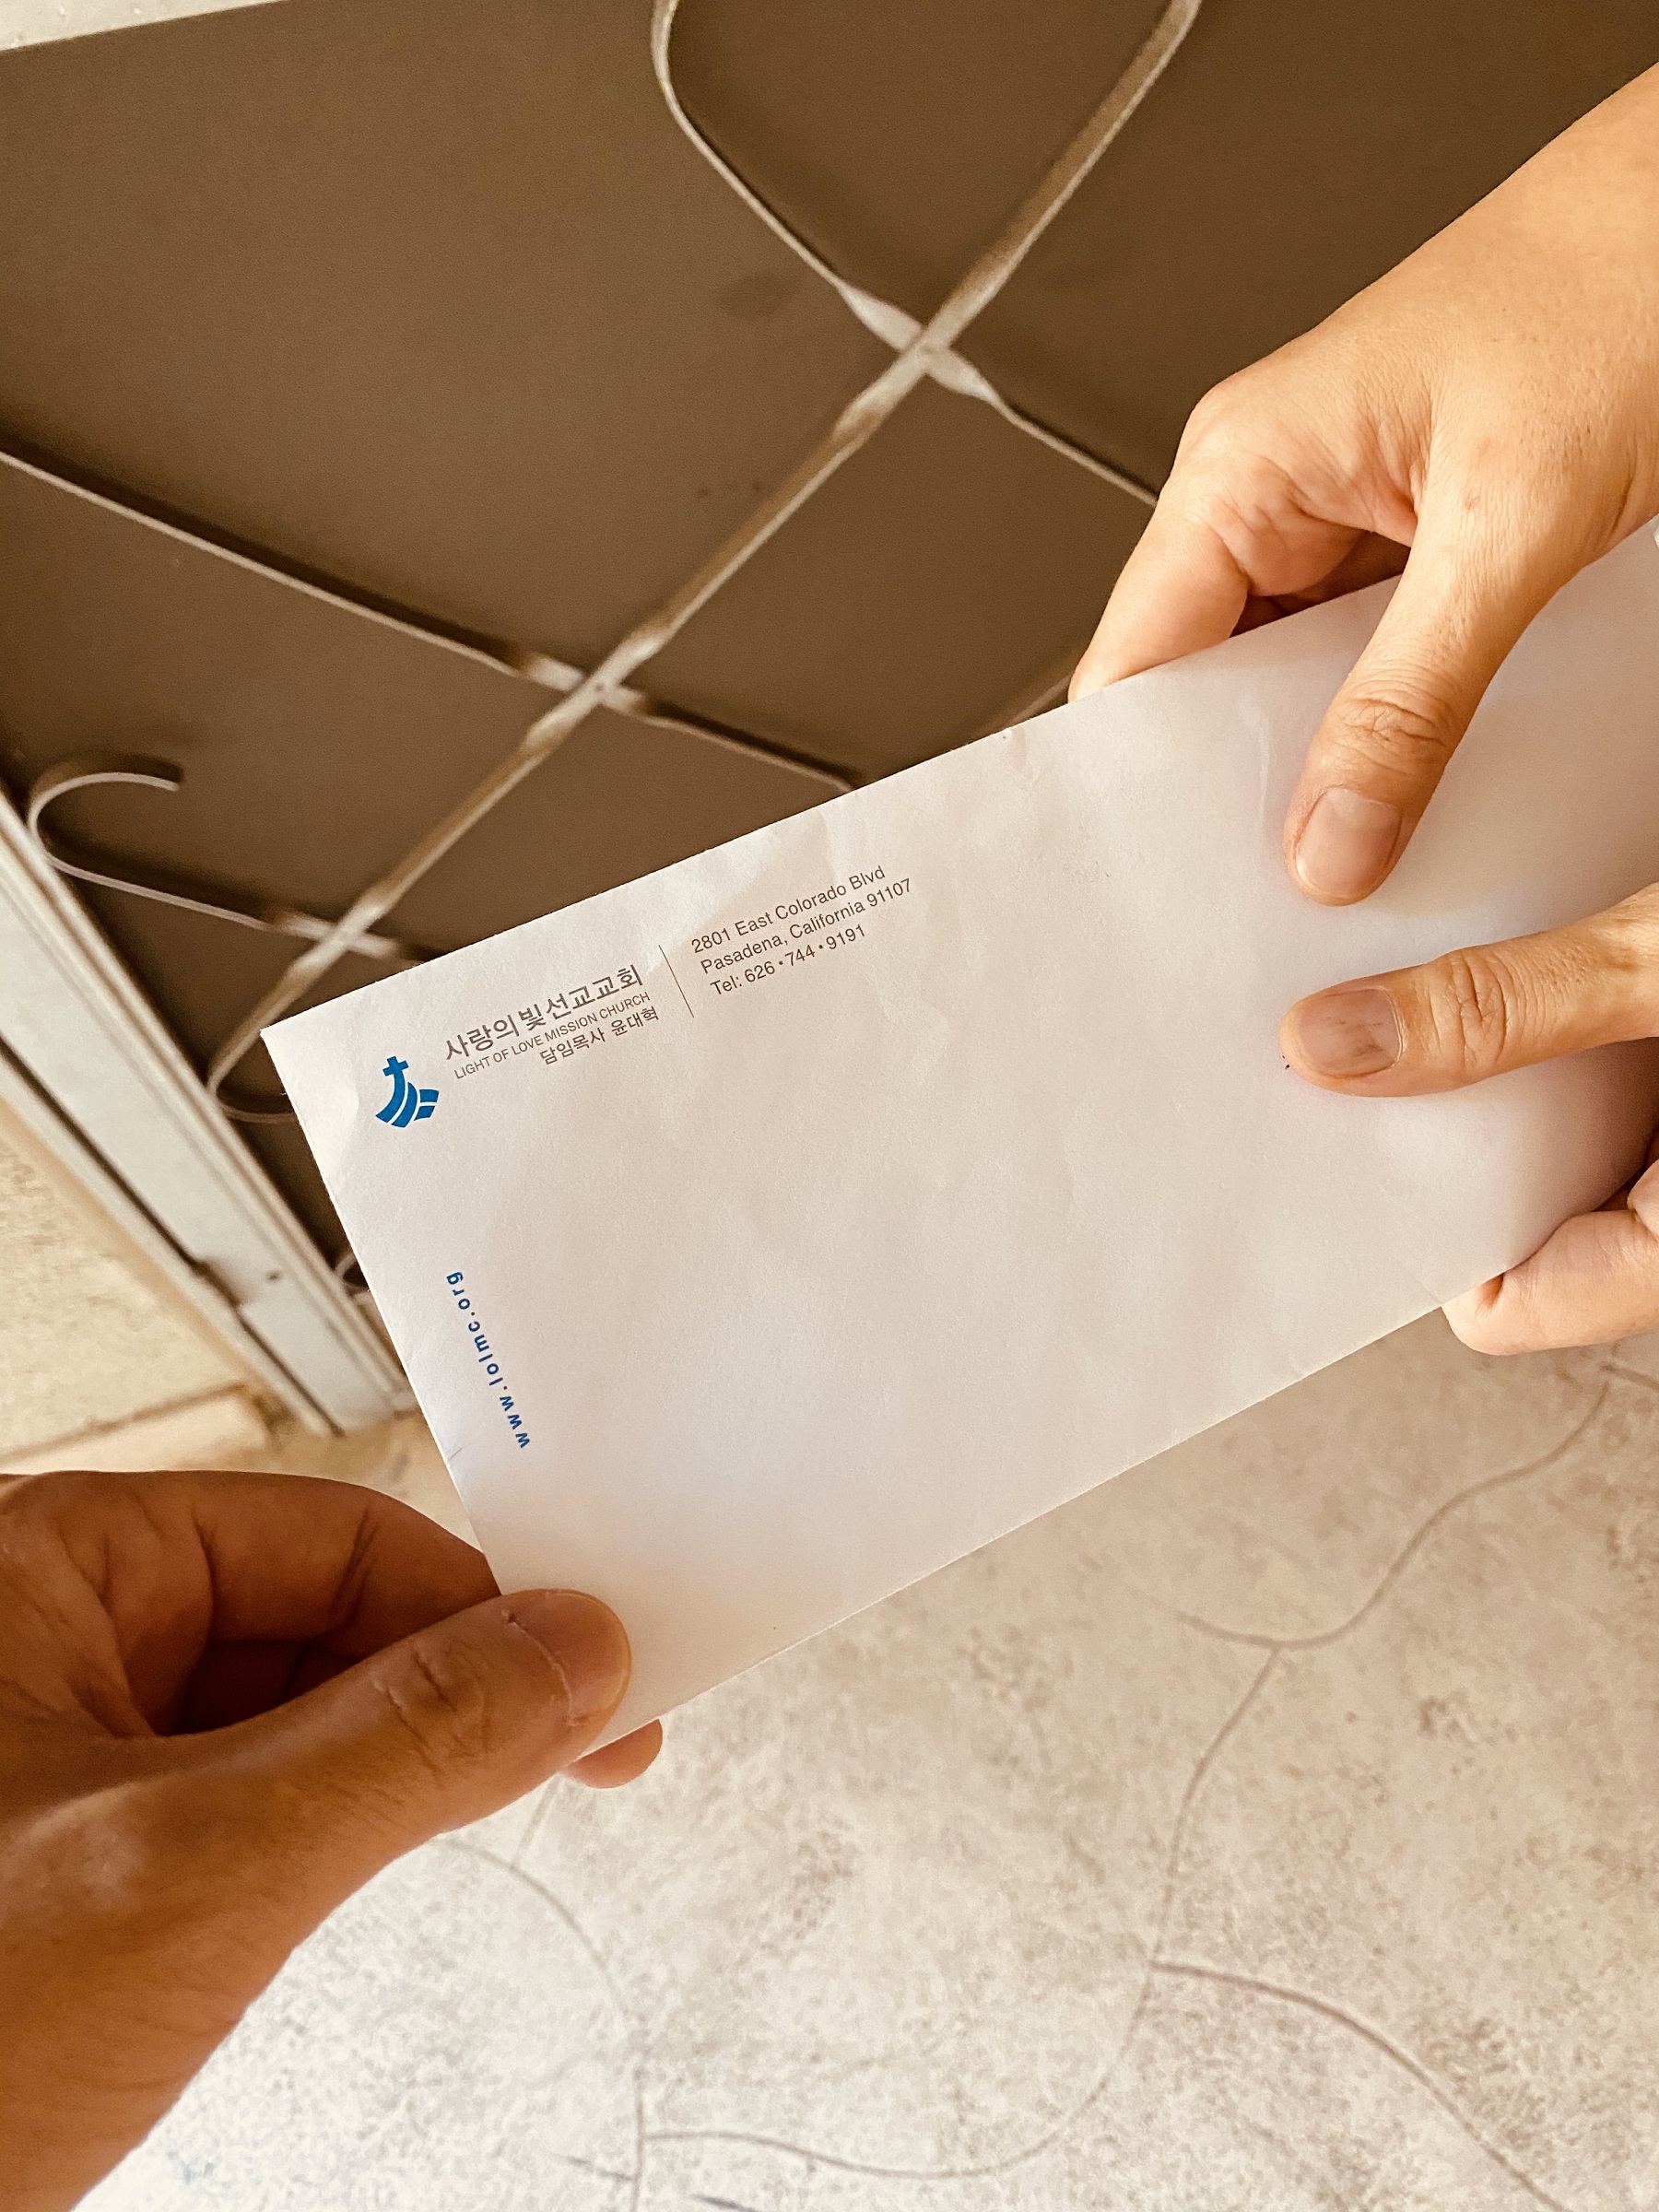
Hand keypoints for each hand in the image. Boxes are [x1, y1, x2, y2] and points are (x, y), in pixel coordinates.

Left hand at [0, 1467, 660, 2211]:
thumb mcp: (194, 1873)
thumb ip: (408, 1745)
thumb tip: (568, 1655)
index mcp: (35, 1569)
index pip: (327, 1532)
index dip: (478, 1602)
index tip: (593, 1671)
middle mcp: (34, 1639)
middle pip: (310, 1614)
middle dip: (438, 1688)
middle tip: (571, 1749)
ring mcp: (42, 1750)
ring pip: (276, 1713)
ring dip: (380, 1768)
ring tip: (459, 1819)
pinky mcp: (55, 1855)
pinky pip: (226, 1798)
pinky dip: (312, 1835)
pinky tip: (343, 1879)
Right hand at [1073, 64, 1658, 1349]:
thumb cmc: (1620, 282)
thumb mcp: (1515, 523)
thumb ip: (1413, 700)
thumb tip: (1329, 842)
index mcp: (1242, 466)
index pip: (1130, 668)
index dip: (1134, 790)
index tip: (1158, 892)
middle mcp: (1272, 493)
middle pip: (1199, 693)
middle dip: (1231, 798)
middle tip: (1264, 906)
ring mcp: (1340, 518)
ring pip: (1284, 689)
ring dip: (1315, 768)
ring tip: (1345, 858)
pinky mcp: (1410, 539)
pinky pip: (1361, 665)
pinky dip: (1381, 731)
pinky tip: (1406, 790)